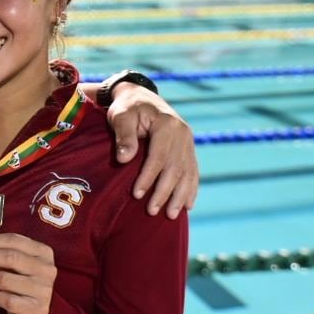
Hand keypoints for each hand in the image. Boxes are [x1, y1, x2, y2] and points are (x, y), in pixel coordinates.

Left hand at [0, 233, 55, 313]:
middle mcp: (46, 269)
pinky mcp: (36, 309)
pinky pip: (7, 300)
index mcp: (43, 252)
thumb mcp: (16, 264)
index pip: (14, 240)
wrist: (33, 312)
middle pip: (10, 257)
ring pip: (5, 279)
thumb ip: (0, 252)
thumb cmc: (21, 282)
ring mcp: (43, 290)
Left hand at [106, 84, 197, 218]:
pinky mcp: (189, 148)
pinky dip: (191, 189)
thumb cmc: (127, 108)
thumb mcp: (120, 116)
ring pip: (187, 173)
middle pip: (175, 168)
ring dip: (180, 196)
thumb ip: (124, 136)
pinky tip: (188, 205)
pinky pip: (193, 171)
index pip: (159, 156)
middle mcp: (183, 133)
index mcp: (167, 124)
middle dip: (164, 192)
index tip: (136, 194)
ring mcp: (188, 142)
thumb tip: (124, 159)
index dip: (148, 177)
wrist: (140, 97)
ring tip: (171, 215)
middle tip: (151, 211)